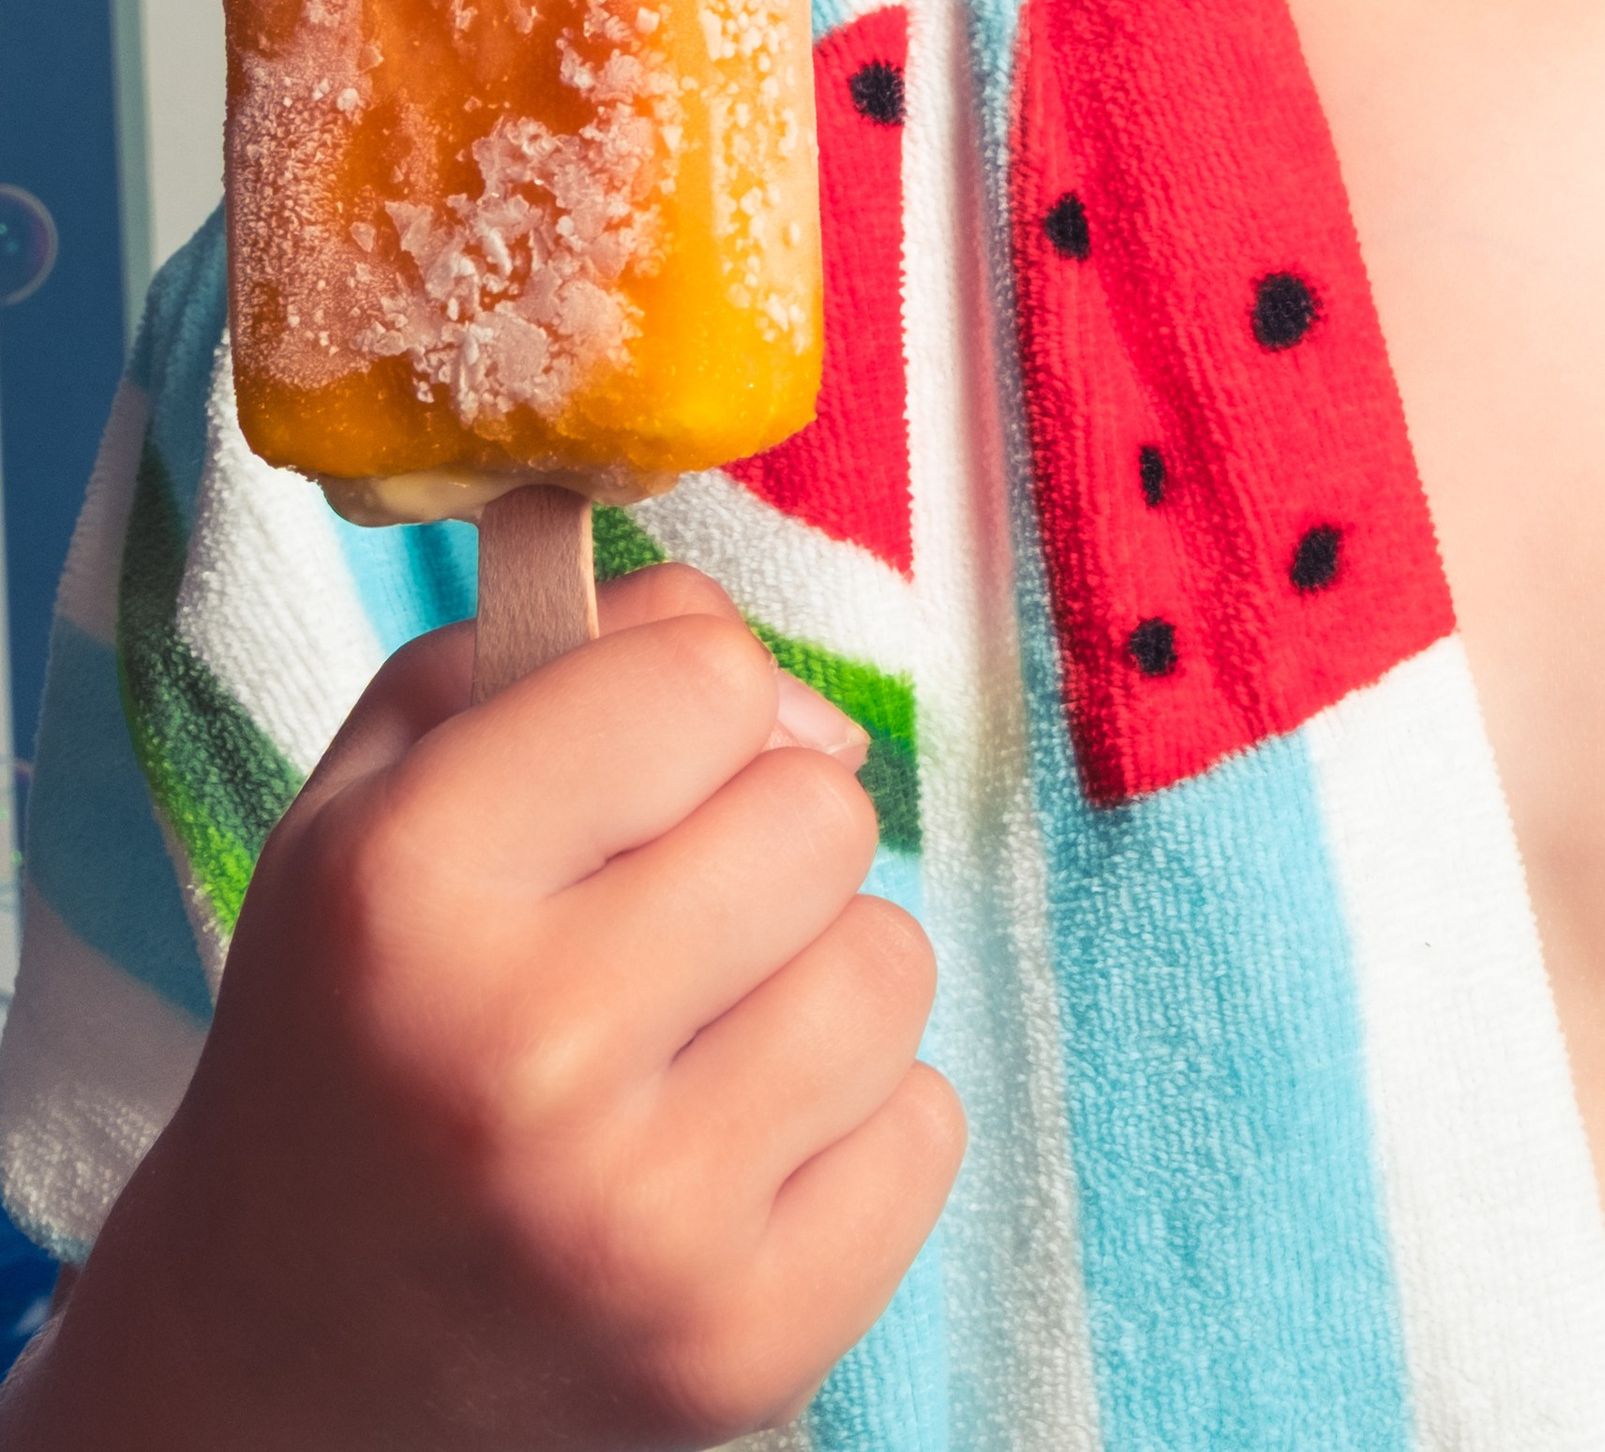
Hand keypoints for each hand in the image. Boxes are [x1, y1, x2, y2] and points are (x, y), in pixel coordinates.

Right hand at [10, 563, 961, 1449]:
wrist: (292, 1346)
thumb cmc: (367, 1008)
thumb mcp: (395, 778)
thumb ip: (580, 642)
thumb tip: (789, 686)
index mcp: (410, 889)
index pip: (708, 679)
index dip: (684, 708)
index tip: (620, 784)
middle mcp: (526, 1058)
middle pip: (823, 814)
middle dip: (762, 837)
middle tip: (657, 921)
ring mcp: (645, 1223)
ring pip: (893, 965)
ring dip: (816, 976)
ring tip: (693, 1039)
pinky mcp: (746, 1346)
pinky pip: (929, 1124)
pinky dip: (855, 1122)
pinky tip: (728, 1152)